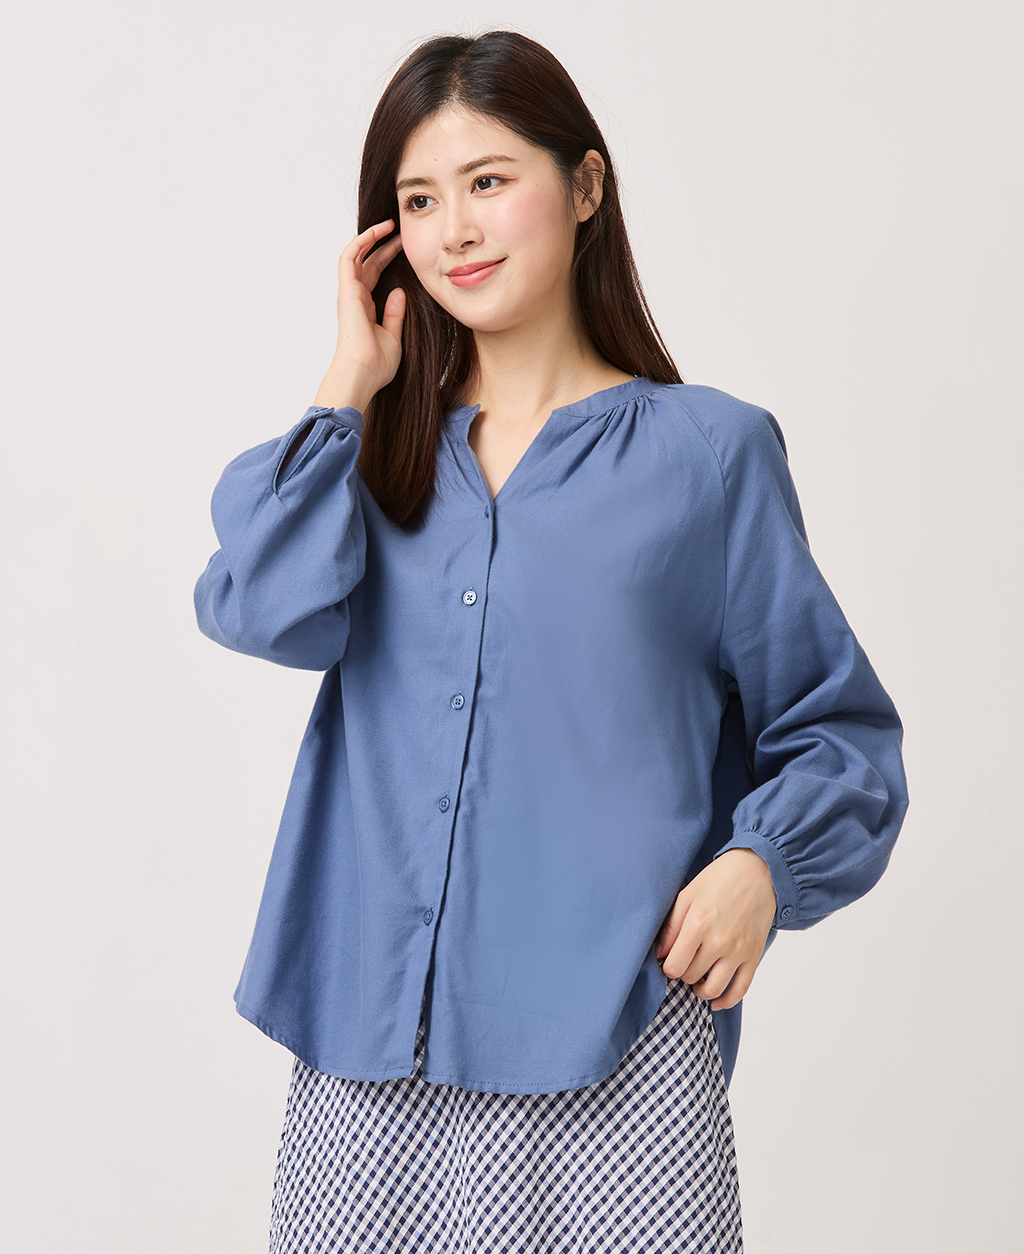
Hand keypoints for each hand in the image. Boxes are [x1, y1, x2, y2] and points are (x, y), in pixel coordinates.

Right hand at [316, 219, 406, 409]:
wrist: (362, 373)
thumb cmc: (376, 364)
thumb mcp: (393, 336)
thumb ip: (395, 314)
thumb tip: (399, 293)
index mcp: (365, 307)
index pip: (374, 275)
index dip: (387, 258)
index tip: (403, 248)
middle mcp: (355, 298)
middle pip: (368, 263)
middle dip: (383, 245)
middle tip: (400, 232)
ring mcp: (349, 293)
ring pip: (356, 255)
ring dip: (370, 238)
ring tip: (389, 225)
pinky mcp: (346, 291)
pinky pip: (349, 258)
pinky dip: (360, 243)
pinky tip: (376, 232)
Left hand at [654, 848, 776, 1010]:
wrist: (758, 871)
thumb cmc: (719, 879)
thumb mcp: (687, 895)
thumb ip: (671, 927)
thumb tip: (660, 955)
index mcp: (698, 925)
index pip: (674, 966)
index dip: (667, 967)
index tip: (668, 960)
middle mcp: (719, 941)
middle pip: (691, 977)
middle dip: (682, 973)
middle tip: (682, 963)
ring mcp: (738, 951)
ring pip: (713, 989)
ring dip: (700, 991)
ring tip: (695, 982)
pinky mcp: (754, 955)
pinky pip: (741, 989)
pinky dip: (727, 1001)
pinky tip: (716, 1001)